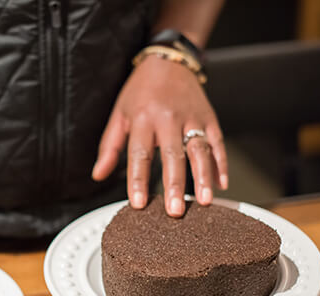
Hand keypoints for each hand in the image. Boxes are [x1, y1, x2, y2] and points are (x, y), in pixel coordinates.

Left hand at [92, 56, 227, 215]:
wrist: (167, 60)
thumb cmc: (140, 91)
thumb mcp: (119, 114)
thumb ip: (109, 146)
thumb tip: (98, 174)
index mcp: (143, 118)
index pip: (139, 154)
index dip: (138, 180)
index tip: (138, 204)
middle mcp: (168, 118)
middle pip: (172, 155)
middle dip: (174, 185)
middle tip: (176, 210)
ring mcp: (192, 117)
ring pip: (200, 149)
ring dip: (203, 176)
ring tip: (205, 200)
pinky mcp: (209, 117)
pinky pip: (218, 142)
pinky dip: (222, 164)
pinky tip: (222, 184)